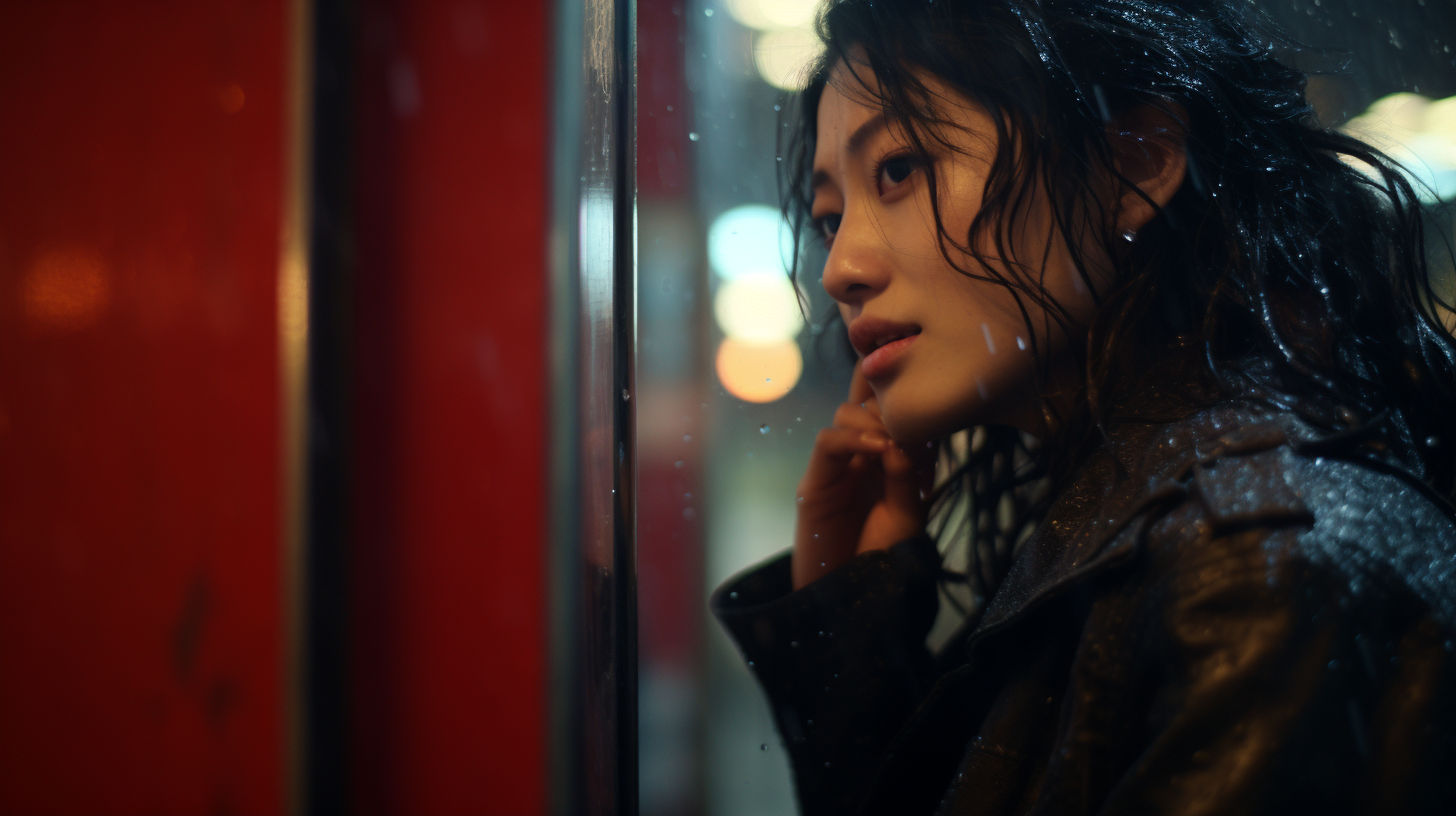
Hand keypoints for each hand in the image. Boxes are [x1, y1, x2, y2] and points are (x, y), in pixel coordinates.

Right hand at [792, 363, 934, 588]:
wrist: (850, 596)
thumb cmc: (882, 559)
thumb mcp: (907, 514)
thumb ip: (907, 474)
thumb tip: (904, 438)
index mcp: (886, 461)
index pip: (890, 414)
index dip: (904, 400)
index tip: (929, 403)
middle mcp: (860, 457)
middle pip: (867, 404)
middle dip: (890, 407)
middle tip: (910, 427)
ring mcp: (837, 466)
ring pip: (846, 414)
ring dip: (872, 420)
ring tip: (893, 443)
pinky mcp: (815, 481)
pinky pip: (827, 442)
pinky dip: (851, 438)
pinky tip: (878, 449)